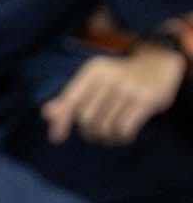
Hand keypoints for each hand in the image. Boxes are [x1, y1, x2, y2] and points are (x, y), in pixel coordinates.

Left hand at [43, 46, 186, 145]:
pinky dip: (121, 138)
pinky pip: (124, 129)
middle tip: (96, 133)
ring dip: (106, 137)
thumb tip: (46, 114)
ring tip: (110, 135)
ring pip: (105, 126)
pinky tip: (123, 135)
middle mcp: (108, 78)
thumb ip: (70, 97)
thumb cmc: (118, 77)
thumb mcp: (94, 81)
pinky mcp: (145, 101)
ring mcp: (128, 89)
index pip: (70, 99)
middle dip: (89, 132)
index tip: (56, 138)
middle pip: (86, 118)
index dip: (62, 120)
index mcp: (92, 71)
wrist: (157, 64)